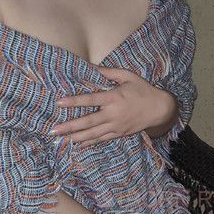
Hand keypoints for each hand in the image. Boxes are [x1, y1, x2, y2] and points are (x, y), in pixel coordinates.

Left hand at [51, 66, 174, 145]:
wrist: (159, 109)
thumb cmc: (143, 90)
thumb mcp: (128, 76)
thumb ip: (109, 72)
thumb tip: (92, 67)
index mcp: (114, 98)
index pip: (90, 100)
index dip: (74, 101)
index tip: (59, 103)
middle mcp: (113, 114)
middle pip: (88, 122)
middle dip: (70, 126)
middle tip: (54, 129)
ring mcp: (116, 126)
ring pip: (93, 134)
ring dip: (77, 137)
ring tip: (63, 139)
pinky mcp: (119, 133)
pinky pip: (102, 139)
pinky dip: (90, 143)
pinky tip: (79, 145)